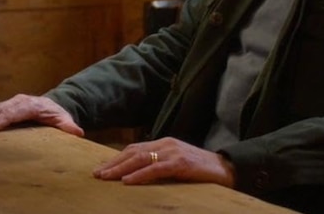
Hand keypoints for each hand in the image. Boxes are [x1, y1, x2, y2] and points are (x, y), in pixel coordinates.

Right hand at [0, 94, 83, 135]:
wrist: (52, 105)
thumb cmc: (56, 113)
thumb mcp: (63, 119)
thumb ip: (68, 125)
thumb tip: (78, 132)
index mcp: (29, 104)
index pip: (13, 112)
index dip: (1, 120)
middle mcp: (17, 101)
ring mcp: (9, 103)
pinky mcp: (4, 107)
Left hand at [93, 137, 235, 186]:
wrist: (227, 169)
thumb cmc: (201, 170)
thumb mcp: (177, 164)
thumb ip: (160, 165)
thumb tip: (137, 175)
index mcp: (163, 143)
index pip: (134, 149)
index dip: (116, 159)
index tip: (102, 168)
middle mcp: (165, 144)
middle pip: (133, 152)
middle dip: (113, 164)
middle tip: (97, 174)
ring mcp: (173, 152)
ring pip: (140, 159)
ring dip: (120, 169)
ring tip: (106, 177)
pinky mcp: (181, 163)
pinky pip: (155, 169)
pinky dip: (139, 175)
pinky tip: (127, 181)